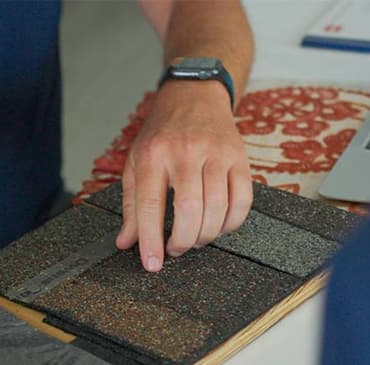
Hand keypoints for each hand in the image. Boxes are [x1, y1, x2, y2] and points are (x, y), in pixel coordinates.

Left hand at [116, 79, 252, 271]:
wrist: (194, 95)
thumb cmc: (163, 133)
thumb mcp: (136, 161)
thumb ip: (132, 205)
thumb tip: (126, 242)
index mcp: (153, 155)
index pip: (149, 206)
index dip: (150, 241)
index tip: (152, 264)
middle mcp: (185, 152)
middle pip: (189, 212)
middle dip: (183, 242)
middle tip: (176, 249)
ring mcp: (216, 154)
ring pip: (217, 210)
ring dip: (206, 236)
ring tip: (196, 238)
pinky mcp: (240, 158)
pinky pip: (242, 201)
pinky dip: (231, 223)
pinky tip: (219, 225)